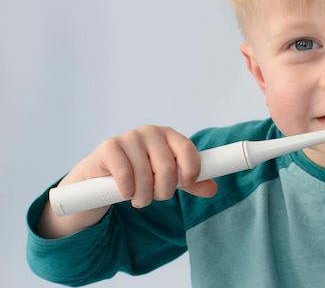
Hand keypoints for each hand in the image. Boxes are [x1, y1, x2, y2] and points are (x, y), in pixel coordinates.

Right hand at [38, 125, 216, 238]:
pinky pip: (125, 173)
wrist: (103, 173)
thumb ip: (191, 183)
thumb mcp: (168, 177)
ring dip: (143, 196)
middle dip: (163, 191)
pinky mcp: (110, 146)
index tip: (187, 184)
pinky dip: (127, 190)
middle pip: (167, 167)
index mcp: (170, 135)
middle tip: (155, 198)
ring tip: (140, 199)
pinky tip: (125, 193)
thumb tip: (212, 189)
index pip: (187, 149)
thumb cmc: (142, 172)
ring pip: (145, 175)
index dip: (191, 170)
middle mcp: (151, 132)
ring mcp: (130, 137)